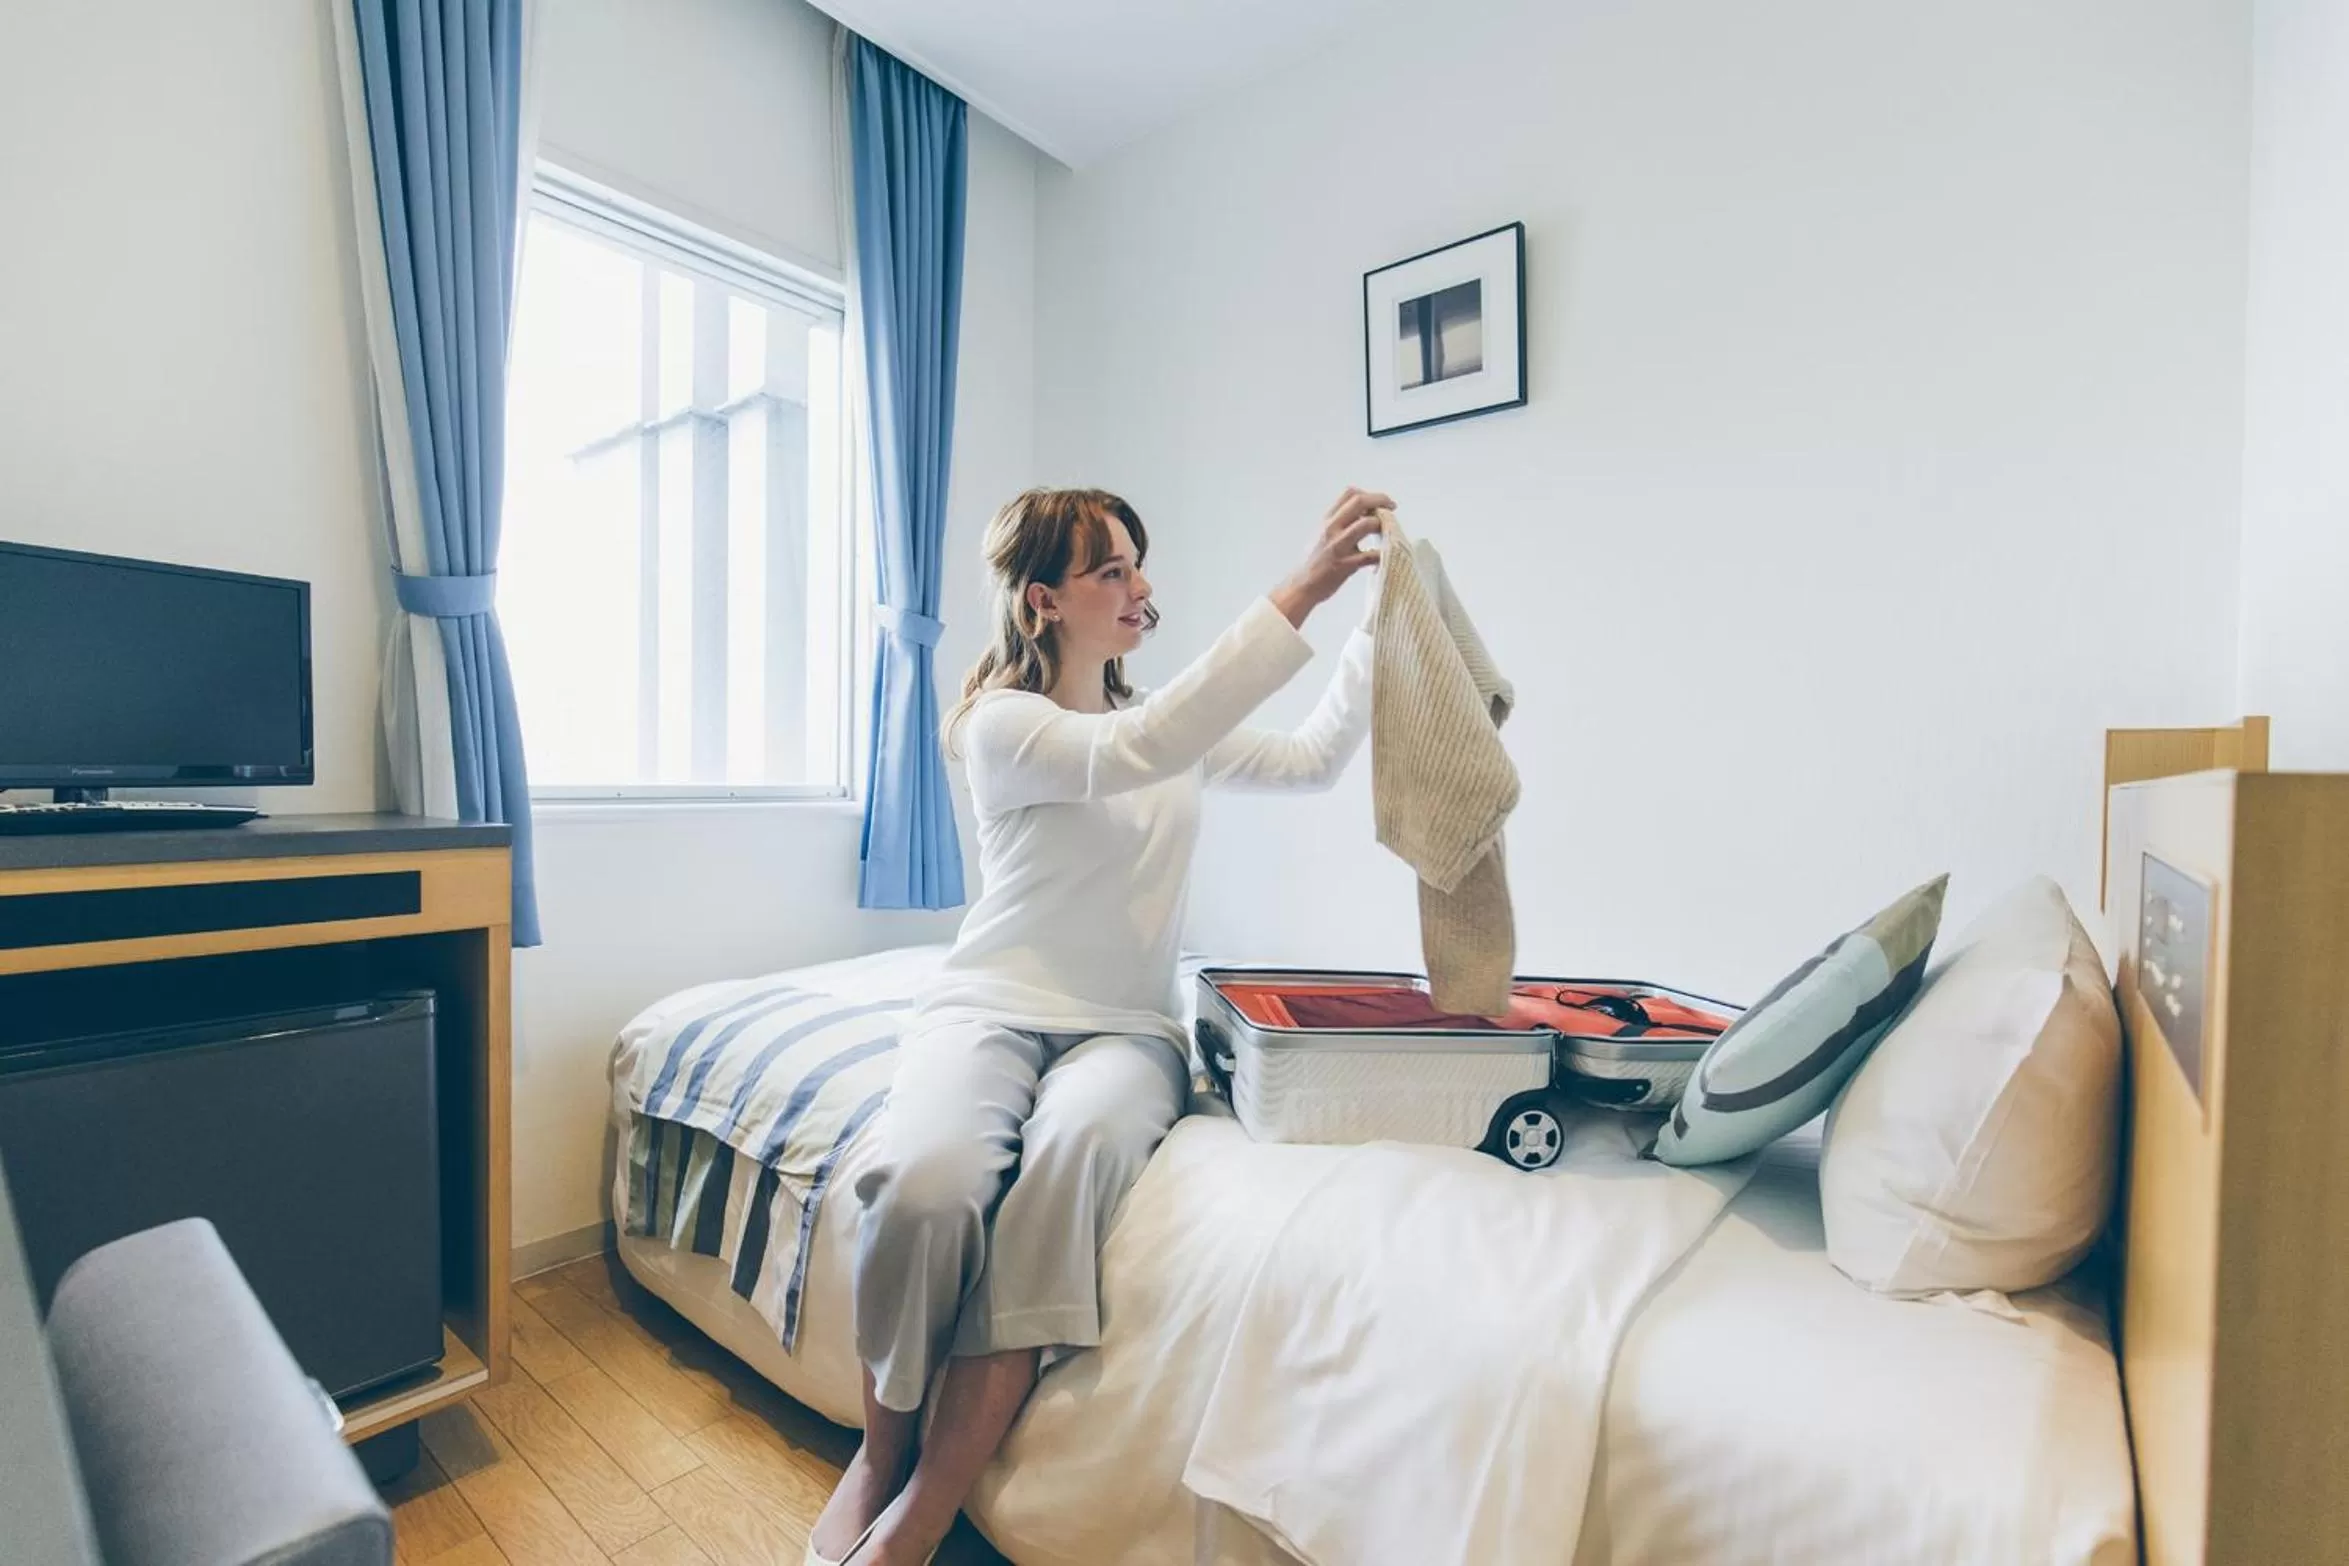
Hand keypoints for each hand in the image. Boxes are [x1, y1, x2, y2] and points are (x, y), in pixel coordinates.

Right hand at [1271, 488, 1389, 627]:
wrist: (1301, 585)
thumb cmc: (1313, 561)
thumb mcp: (1320, 534)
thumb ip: (1338, 522)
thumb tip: (1361, 513)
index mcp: (1327, 520)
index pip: (1349, 493)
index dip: (1369, 494)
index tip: (1380, 502)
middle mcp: (1331, 528)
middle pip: (1360, 502)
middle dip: (1381, 500)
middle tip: (1392, 507)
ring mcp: (1339, 546)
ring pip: (1367, 524)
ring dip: (1383, 525)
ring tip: (1389, 531)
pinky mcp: (1346, 565)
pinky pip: (1371, 555)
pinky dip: (1383, 553)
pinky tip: (1386, 555)